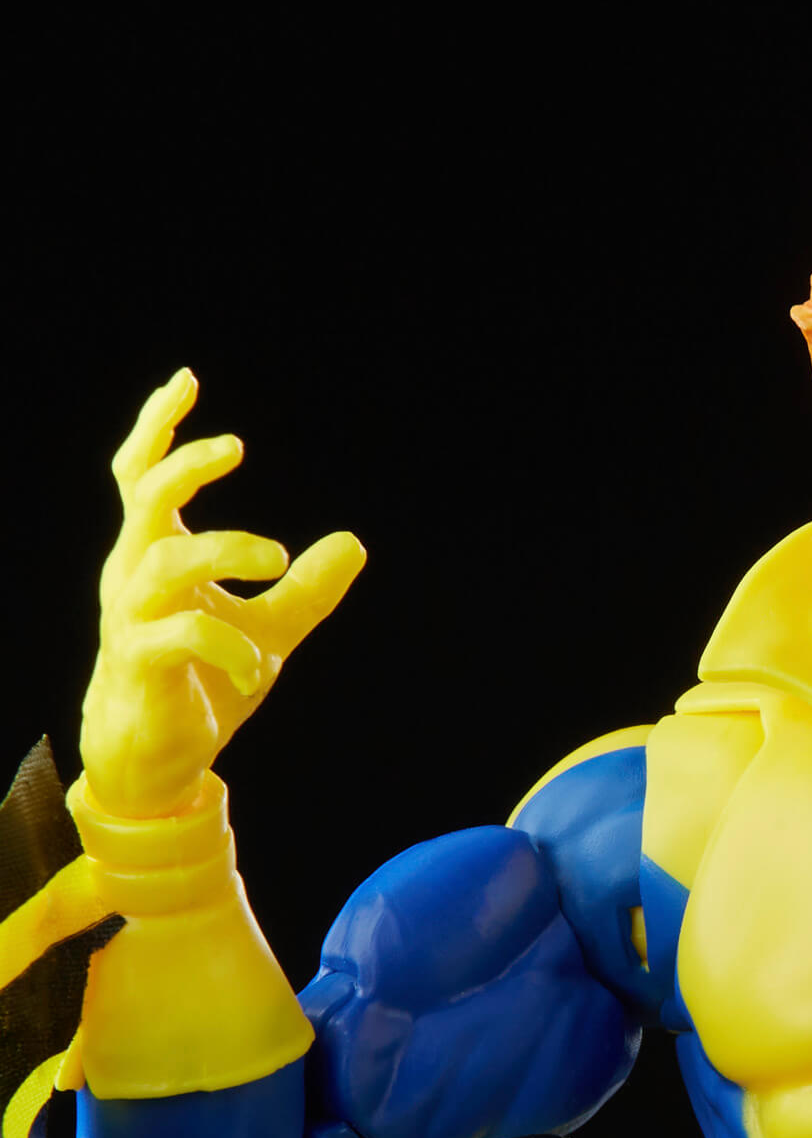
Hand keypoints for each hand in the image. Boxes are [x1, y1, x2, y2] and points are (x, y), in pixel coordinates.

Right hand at [80, 369, 366, 818]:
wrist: (161, 756)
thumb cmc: (204, 684)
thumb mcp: (270, 631)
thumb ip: (307, 590)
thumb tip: (354, 543)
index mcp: (155, 557)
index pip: (143, 477)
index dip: (159, 427)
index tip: (189, 381)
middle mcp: (133, 576)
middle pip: (145, 498)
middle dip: (186, 465)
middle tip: (237, 448)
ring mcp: (131, 618)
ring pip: (165, 558)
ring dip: (226, 549)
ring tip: (280, 559)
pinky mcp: (140, 663)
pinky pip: (180, 634)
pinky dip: (226, 642)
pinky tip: (252, 663)